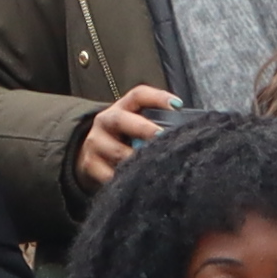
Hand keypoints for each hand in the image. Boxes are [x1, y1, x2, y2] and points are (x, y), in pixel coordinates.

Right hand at [70, 86, 177, 200]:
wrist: (93, 154)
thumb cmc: (127, 138)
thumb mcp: (137, 125)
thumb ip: (157, 124)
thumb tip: (186, 132)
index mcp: (122, 107)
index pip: (138, 95)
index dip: (158, 97)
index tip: (178, 105)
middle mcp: (105, 120)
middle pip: (121, 119)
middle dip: (143, 128)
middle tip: (162, 136)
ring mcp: (95, 143)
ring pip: (116, 151)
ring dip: (137, 159)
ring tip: (154, 165)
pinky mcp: (90, 164)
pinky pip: (109, 174)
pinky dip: (125, 178)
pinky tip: (139, 182)